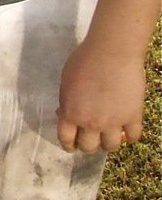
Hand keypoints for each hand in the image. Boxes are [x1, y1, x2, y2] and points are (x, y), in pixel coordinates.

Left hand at [57, 38, 144, 152]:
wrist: (112, 52)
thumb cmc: (84, 60)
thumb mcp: (65, 81)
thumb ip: (67, 101)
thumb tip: (67, 112)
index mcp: (70, 113)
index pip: (66, 139)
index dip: (68, 145)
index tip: (71, 146)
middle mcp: (90, 123)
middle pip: (89, 147)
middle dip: (88, 144)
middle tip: (91, 138)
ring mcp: (113, 122)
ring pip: (111, 146)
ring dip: (108, 142)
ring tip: (110, 134)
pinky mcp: (133, 117)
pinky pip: (133, 136)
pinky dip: (130, 136)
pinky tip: (127, 130)